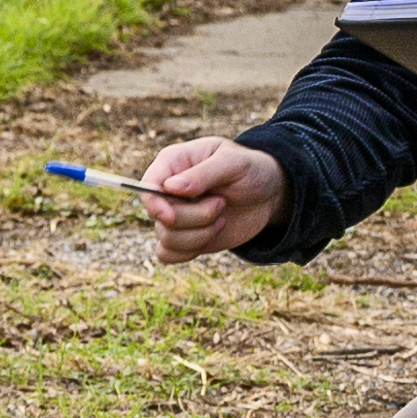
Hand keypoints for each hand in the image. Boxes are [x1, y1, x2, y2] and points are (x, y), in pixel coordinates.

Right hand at [141, 136, 286, 262]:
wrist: (269, 195)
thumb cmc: (251, 169)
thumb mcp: (234, 163)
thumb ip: (204, 173)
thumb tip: (171, 187)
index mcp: (174, 163)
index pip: (147, 186)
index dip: (155, 204)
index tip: (172, 215)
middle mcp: (168, 190)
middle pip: (160, 216)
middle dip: (195, 217)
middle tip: (220, 204)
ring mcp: (175, 214)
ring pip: (166, 238)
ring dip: (200, 234)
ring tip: (221, 217)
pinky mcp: (183, 237)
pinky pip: (167, 254)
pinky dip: (189, 252)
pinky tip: (212, 235)